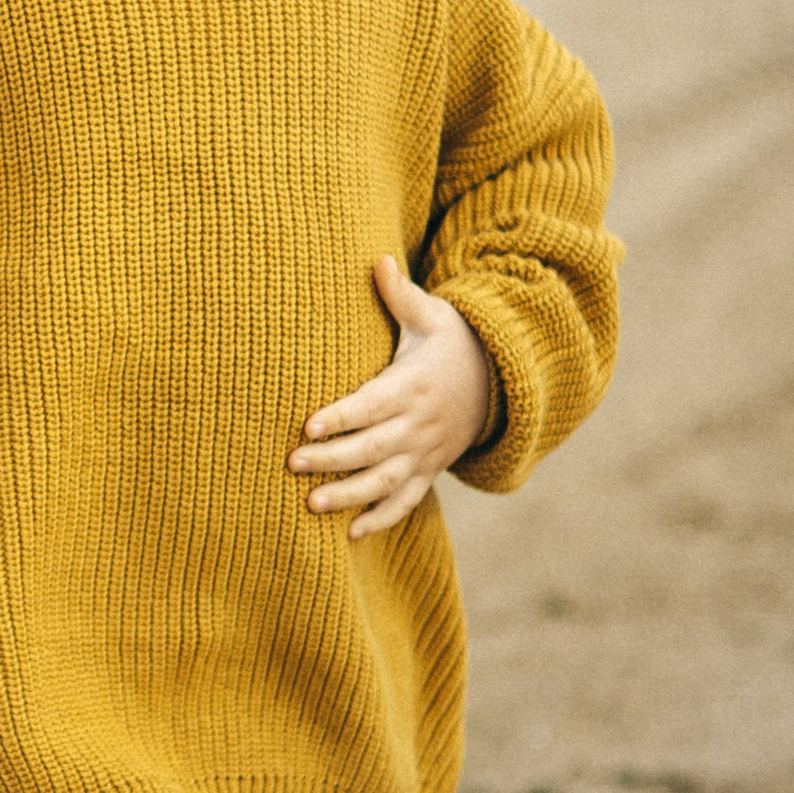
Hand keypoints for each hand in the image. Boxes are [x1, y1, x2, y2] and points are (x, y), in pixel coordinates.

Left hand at [290, 256, 494, 537]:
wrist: (501, 383)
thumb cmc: (453, 343)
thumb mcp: (434, 315)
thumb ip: (401, 295)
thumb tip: (377, 259)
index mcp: (413, 385)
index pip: (372, 404)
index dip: (341, 416)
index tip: (308, 425)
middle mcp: (419, 425)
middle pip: (372, 447)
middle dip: (332, 458)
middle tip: (293, 463)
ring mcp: (425, 453)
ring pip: (384, 481)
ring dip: (348, 495)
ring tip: (311, 505)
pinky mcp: (429, 471)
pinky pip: (406, 501)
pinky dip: (382, 518)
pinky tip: (352, 533)